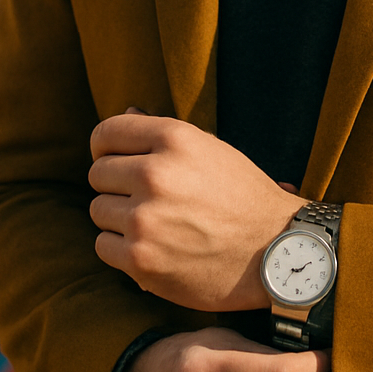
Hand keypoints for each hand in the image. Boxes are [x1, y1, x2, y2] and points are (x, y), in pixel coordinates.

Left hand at [88, 112, 306, 308]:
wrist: (274, 252)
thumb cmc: (243, 197)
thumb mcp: (210, 151)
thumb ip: (163, 133)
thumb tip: (128, 112)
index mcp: (174, 138)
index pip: (106, 133)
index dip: (106, 147)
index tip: (116, 161)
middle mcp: (156, 174)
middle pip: (98, 173)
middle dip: (116, 185)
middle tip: (144, 198)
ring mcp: (145, 219)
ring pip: (98, 210)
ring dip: (119, 218)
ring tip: (154, 224)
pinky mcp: (140, 260)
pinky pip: (103, 245)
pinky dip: (122, 249)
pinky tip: (152, 247)